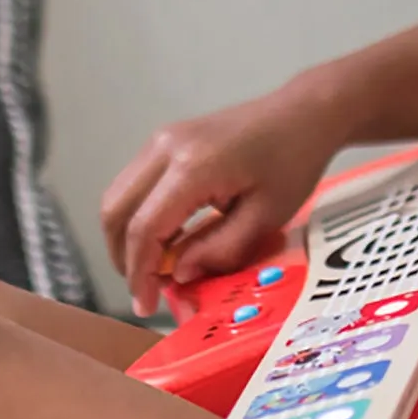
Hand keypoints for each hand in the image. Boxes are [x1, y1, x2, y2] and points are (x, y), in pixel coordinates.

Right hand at [99, 85, 346, 315]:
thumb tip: (177, 275)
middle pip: (115, 211)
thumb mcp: (265, 216)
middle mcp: (165, 148)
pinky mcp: (165, 141)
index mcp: (192, 167)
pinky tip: (165, 240)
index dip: (139, 274)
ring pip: (118, 196)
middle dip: (123, 258)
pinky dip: (137, 216)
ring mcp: (161, 139)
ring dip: (126, 237)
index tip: (145, 305)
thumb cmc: (293, 161)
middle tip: (146, 290)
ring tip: (156, 269)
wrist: (302, 113)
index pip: (144, 228)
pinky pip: (134, 184)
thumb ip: (219, 249)